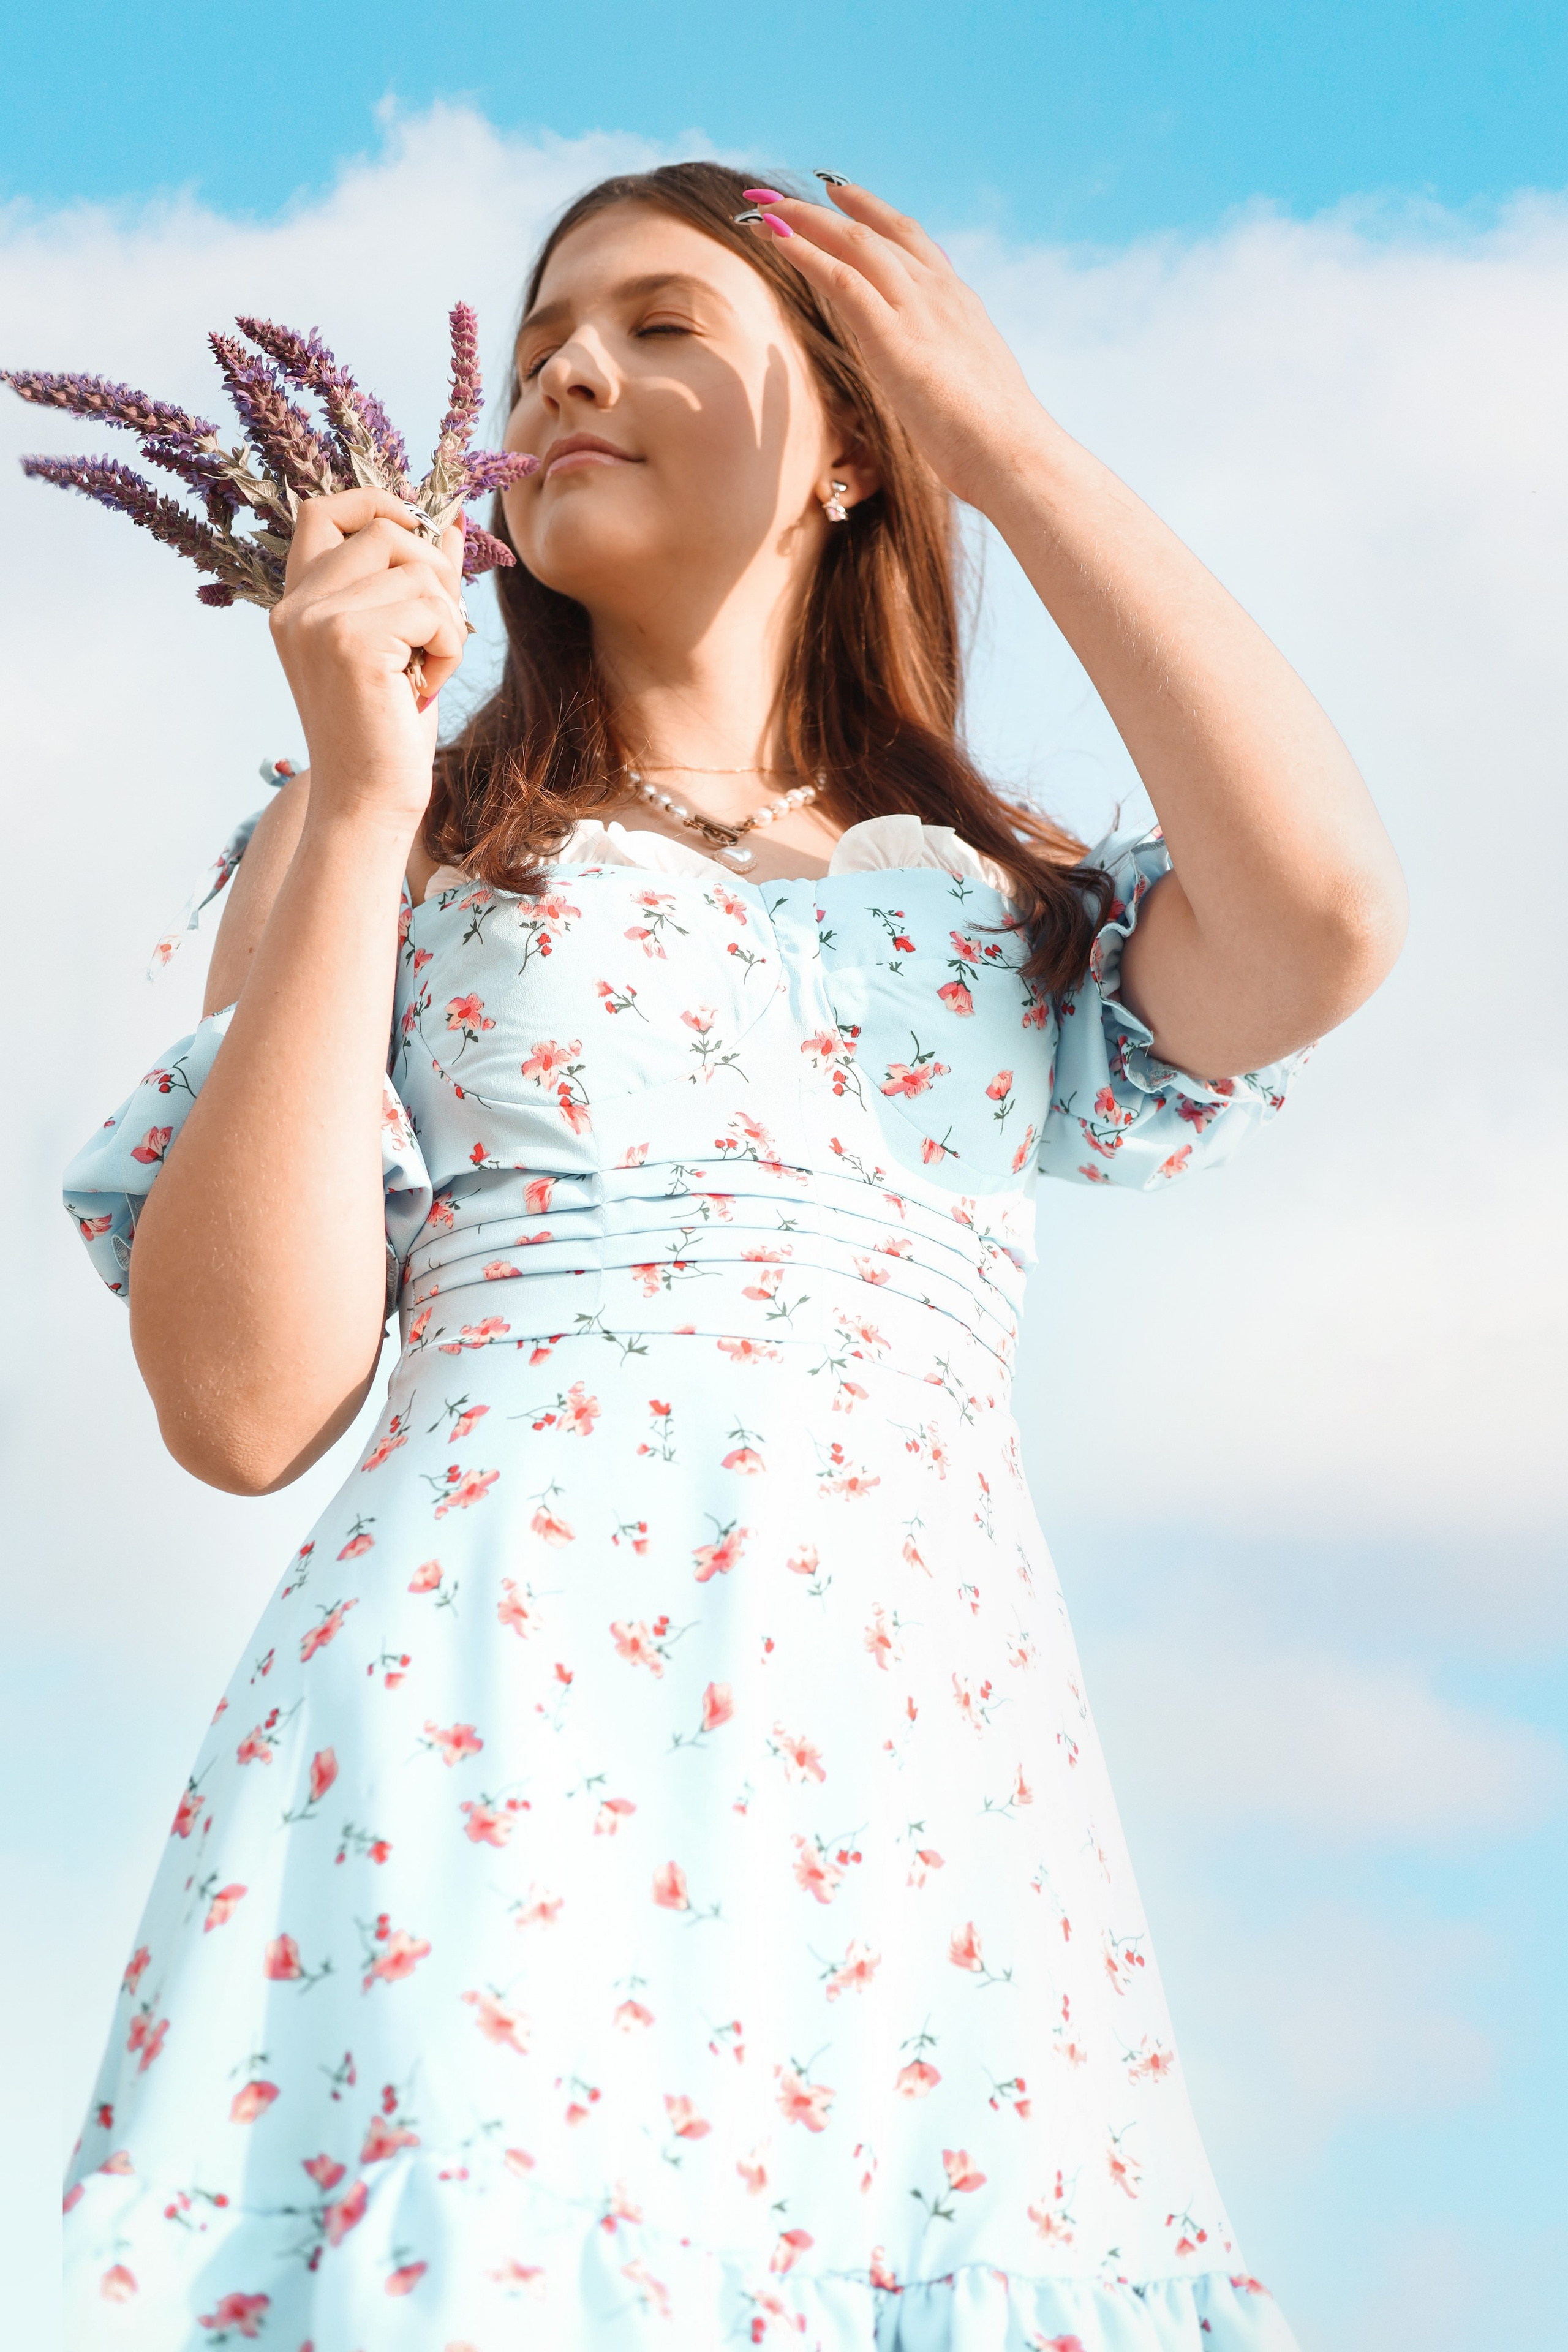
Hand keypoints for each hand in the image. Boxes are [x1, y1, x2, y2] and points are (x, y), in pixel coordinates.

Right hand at [268, 489, 467, 832]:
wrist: (367, 802)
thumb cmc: (385, 731)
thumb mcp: (403, 644)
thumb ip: (415, 582)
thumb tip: (448, 522)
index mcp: (296, 603)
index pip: (322, 510)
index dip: (375, 502)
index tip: (418, 530)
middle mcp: (296, 606)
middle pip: (385, 530)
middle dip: (434, 572)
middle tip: (436, 633)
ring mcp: (317, 620)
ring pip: (416, 567)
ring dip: (445, 619)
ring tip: (426, 670)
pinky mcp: (350, 641)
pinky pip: (432, 608)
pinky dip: (449, 647)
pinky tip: (424, 689)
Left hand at [748, 183, 1045, 508]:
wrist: (1012, 455)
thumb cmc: (993, 440)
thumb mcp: (965, 385)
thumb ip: (941, 364)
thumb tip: (922, 372)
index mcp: (958, 302)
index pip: (909, 239)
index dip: (870, 210)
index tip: (836, 193)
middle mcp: (938, 292)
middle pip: (874, 231)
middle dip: (821, 210)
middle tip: (775, 199)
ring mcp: (918, 309)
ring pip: (854, 243)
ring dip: (802, 222)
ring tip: (760, 210)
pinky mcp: (895, 337)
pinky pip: (842, 279)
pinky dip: (806, 254)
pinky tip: (776, 241)